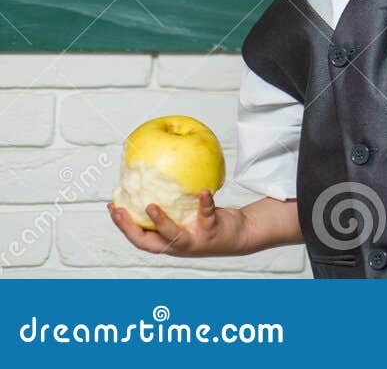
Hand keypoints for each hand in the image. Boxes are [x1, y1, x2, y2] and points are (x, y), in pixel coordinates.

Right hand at [107, 191, 246, 257]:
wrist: (239, 235)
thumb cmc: (206, 222)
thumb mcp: (185, 216)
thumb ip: (171, 205)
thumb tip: (154, 177)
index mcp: (167, 241)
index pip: (138, 237)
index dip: (122, 225)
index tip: (111, 206)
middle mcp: (177, 245)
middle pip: (147, 243)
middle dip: (130, 228)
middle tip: (119, 210)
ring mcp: (194, 239)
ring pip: (174, 235)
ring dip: (161, 222)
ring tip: (151, 206)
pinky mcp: (212, 231)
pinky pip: (207, 215)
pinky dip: (205, 203)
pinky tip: (203, 191)